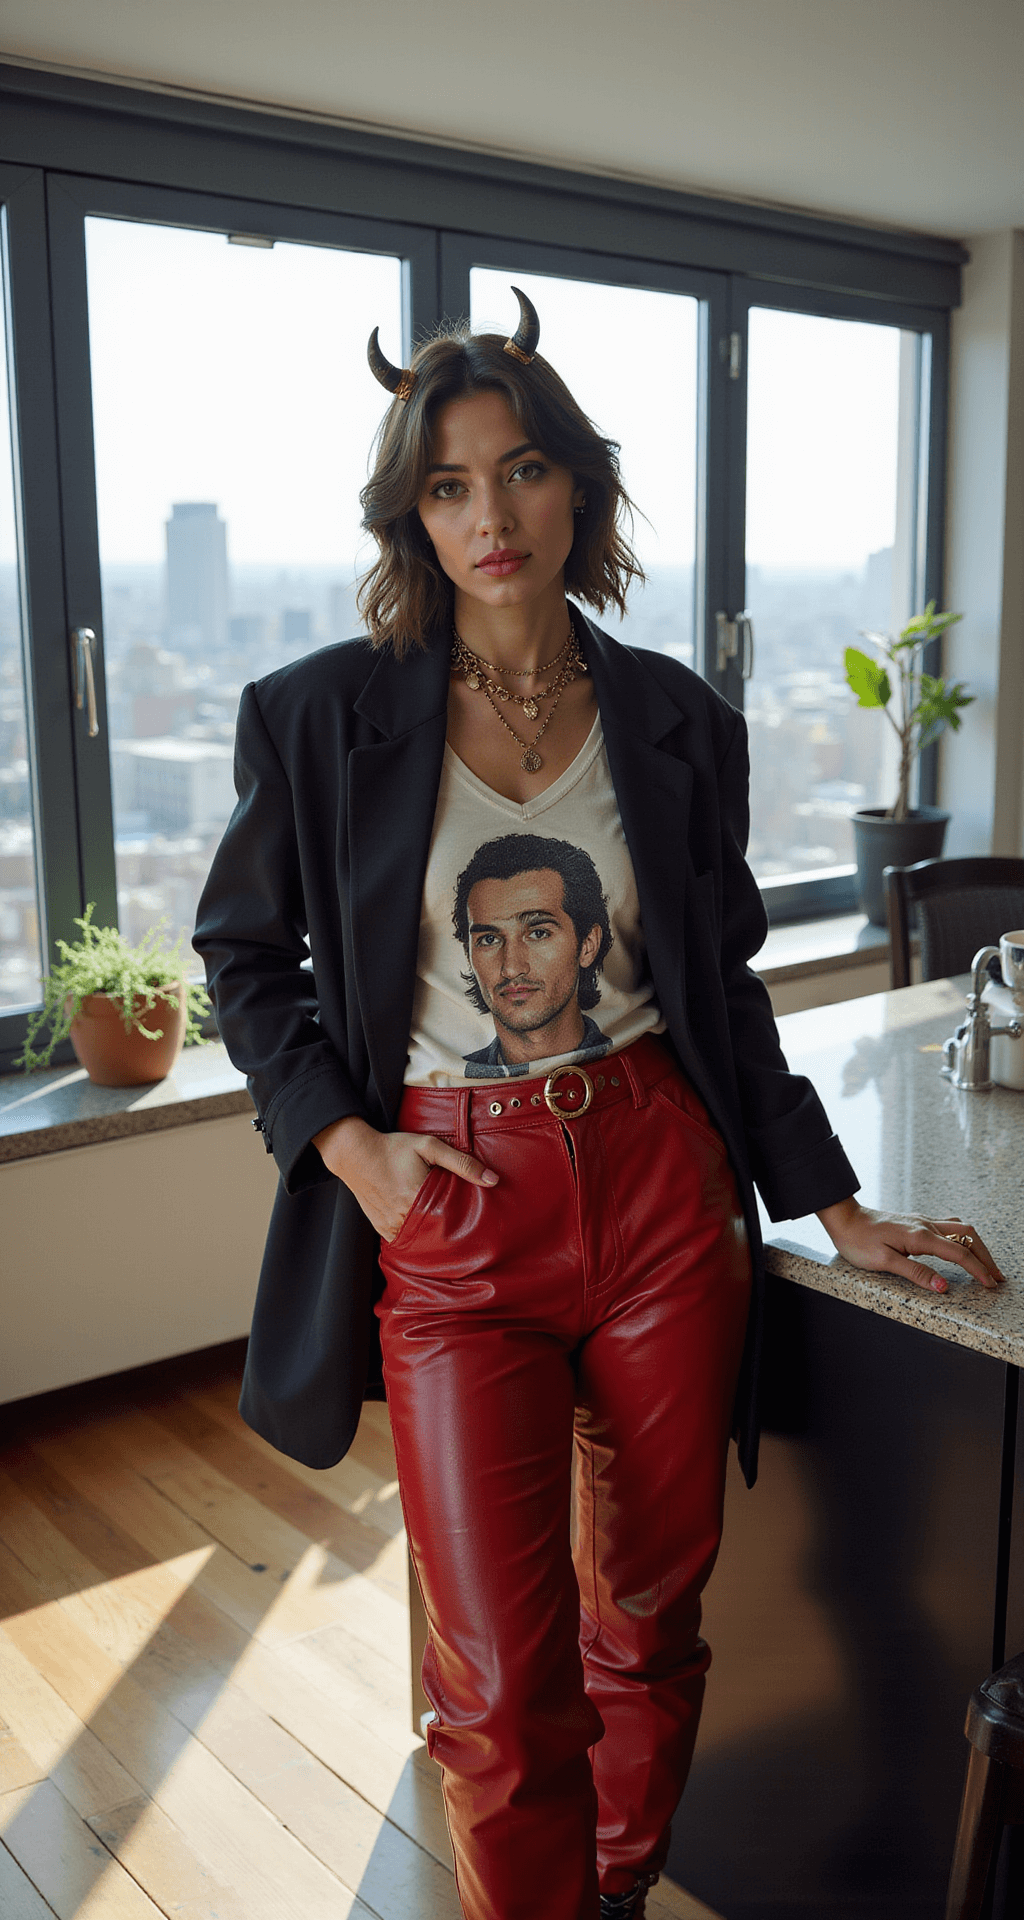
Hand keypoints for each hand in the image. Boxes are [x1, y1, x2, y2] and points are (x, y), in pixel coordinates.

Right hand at [312, 1115, 496, 1241]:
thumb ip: (461, 1162)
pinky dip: (416, 1237)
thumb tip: (493, 1180)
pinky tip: (426, 1230)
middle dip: (452, 1233)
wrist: (354, 1153)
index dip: (466, 1224)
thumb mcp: (429, 1147)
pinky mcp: (382, 1229)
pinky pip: (404, 1241)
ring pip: (421, 1241)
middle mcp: (404, 1217)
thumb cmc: (393, 1148)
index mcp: (418, 1198)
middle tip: (469, 1235)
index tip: (478, 1227)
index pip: (452, 1221)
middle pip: (438, 1234)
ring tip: (448, 1232)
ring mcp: (391, 1226)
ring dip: (434, 1237)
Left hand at [816, 1197, 1005, 1293]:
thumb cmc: (859, 1241)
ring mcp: (922, 1221)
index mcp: (920, 1236)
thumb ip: (915, 1273)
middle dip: (986, 1257)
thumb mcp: (884, 1262)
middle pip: (968, 1236)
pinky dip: (963, 1238)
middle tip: (997, 1276)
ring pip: (961, 1229)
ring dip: (977, 1246)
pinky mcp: (916, 1222)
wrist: (844, 1219)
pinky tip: (963, 1247)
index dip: (978, 1270)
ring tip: (985, 1264)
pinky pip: (949, 1226)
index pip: (959, 1254)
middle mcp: (925, 1225)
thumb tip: (942, 1286)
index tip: (990, 1284)